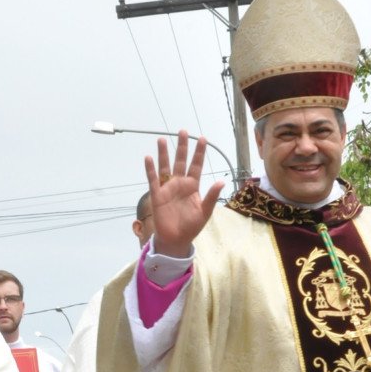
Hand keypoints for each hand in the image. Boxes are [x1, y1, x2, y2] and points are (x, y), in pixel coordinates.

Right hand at [144, 130, 224, 257]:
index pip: (197, 165)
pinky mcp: (157, 195)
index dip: (199, 153)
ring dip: (164, 153)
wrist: (176, 239)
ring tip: (162, 139)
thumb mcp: (205, 212)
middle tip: (183, 131)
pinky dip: (150, 169)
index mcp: (193, 186)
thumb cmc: (192, 226)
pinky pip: (153, 179)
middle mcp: (180, 183)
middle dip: (182, 146)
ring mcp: (167, 188)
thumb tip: (221, 181)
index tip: (203, 138)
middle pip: (181, 161)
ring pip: (165, 167)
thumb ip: (211, 196)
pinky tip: (148, 158)